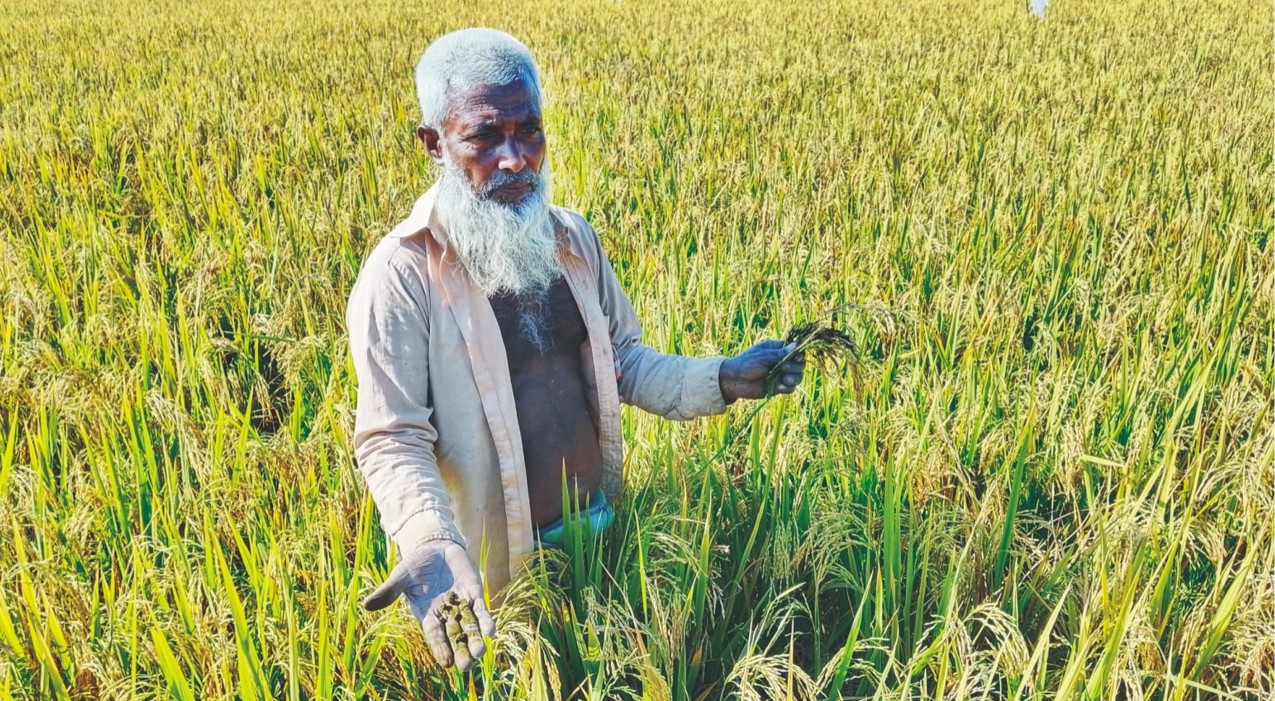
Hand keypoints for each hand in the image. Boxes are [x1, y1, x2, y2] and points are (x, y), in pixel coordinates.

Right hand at [362, 539, 495, 670]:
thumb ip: (389, 591)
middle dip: (461, 651)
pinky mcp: (474, 593)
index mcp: (427, 615)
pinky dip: (485, 620)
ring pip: (470, 627)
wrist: (435, 547)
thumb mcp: (401, 577)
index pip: (434, 635)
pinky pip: (481, 610)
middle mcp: (445, 615)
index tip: (447, 663)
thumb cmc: (415, 565)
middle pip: (454, 637)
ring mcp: (461, 605)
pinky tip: (491, 631)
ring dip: (475, 639)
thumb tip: (366, 606)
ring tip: (480, 652)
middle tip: (466, 666)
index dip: (440, 648)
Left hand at [719, 339, 805, 402]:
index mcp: (777, 350)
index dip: (799, 354)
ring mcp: (780, 375)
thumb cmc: (745, 364)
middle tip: (784, 368)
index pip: (795, 350)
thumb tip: (796, 345)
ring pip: (798, 376)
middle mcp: (781, 361)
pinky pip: (791, 388)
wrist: (733, 381)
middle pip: (799, 364)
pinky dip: (788, 387)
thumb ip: (780, 353)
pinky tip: (779, 387)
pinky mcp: (778, 387)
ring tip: (784, 379)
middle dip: (795, 367)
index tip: (797, 357)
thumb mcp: (762, 356)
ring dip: (794, 378)